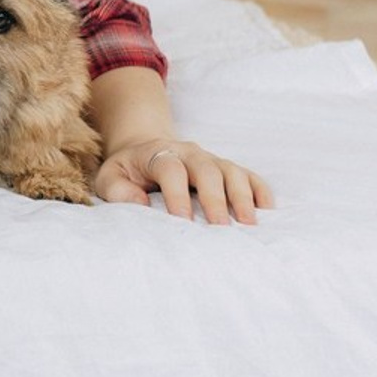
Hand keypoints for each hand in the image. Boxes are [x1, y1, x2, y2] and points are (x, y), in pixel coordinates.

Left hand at [94, 138, 273, 224]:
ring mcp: (211, 159)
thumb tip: (139, 202)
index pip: (170, 168)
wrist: (145, 149)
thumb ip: (117, 189)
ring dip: (242, 195)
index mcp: (158, 153)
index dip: (176, 193)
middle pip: (206, 168)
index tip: (182, 220)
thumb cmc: (128, 170)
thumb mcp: (110, 177)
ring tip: (248, 224)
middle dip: (214, 197)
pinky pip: (249, 175)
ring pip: (231, 170)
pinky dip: (259, 190)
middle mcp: (188, 153)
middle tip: (221, 227)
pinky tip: (266, 209)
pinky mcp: (227, 168)